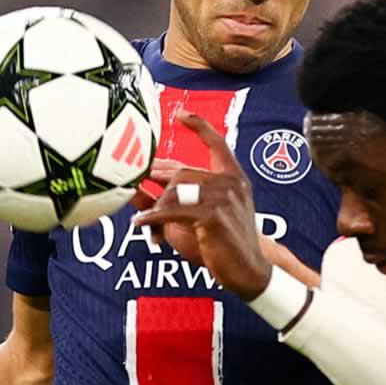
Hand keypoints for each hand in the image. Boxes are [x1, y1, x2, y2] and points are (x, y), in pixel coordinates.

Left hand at [133, 111, 271, 299]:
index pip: (218, 144)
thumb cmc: (224, 244)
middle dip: (157, 184)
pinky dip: (153, 217)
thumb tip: (141, 189)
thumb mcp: (204, 216)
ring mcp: (223, 197)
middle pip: (182, 172)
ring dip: (156, 207)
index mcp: (234, 178)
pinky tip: (142, 224)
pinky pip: (173, 211)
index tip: (182, 114)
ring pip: (175, 191)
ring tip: (145, 221)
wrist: (249, 270)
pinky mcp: (213, 215)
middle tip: (137, 193)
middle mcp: (230, 183)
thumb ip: (179, 199)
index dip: (200, 127)